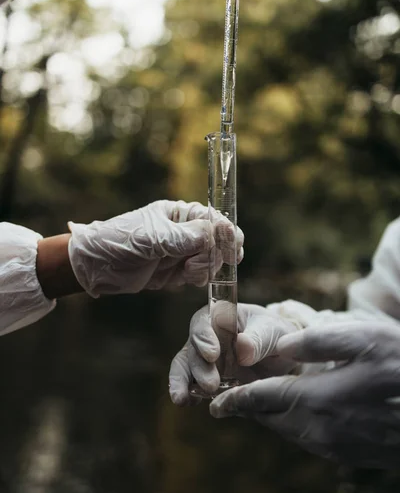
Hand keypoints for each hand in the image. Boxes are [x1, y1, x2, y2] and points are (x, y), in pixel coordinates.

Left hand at [68, 200, 243, 297]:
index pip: (214, 218)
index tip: (233, 246)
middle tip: (197, 264)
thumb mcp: (151, 238)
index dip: (227, 232)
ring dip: (206, 268)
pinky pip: (201, 275)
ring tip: (186, 272)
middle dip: (215, 254)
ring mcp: (183, 252)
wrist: (95, 267)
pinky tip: (186, 278)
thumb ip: (184, 237)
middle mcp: (185, 231)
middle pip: (219, 241)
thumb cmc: (119, 242)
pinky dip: (198, 278)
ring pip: (213, 260)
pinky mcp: (178, 271)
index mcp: (179, 214)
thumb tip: (215, 232)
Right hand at [169, 301, 305, 405]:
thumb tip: (242, 348)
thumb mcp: (274, 332)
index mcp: (221, 316)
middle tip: (211, 385)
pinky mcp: (205, 379)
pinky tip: (188, 403)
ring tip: (182, 400)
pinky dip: (186, 394)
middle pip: (193, 347)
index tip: (212, 353)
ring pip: (184, 366)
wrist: (283, 358)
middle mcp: (207, 336)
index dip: (204, 336)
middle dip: (199, 367)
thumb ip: (259, 338)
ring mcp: (204, 359)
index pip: (204, 322)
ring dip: (181, 382)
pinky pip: (190, 385)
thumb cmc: (276, 335)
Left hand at [210, 322, 399, 468]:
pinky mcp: (349, 453)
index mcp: (320, 400)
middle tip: (227, 401)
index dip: (237, 400)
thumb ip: (319, 341)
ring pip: (289, 432)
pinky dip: (290, 426)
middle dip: (248, 410)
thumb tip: (282, 344)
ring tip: (253, 405)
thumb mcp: (366, 339)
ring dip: (268, 419)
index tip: (214, 403)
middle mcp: (323, 430)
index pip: (264, 400)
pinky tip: (292, 413)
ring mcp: (337, 446)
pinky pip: (308, 440)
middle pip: (272, 420)